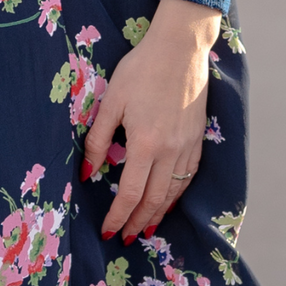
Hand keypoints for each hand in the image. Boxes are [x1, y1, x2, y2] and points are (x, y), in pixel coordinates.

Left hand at [82, 0, 219, 241]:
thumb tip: (87, 173)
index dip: (118, 216)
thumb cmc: (141, 69)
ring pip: (173, 192)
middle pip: (153, 200)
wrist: (180, 47)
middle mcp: (169, 151)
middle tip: (125, 237)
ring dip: (158, 213)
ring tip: (145, 227)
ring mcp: (187, 146)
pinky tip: (169, 199)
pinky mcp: (198, 137)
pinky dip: (177, 194)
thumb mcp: (112, 101)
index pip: (130, 194)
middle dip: (137, 222)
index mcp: (145, 144)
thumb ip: (99, 139)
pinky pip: (189, 175)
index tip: (108, 231)